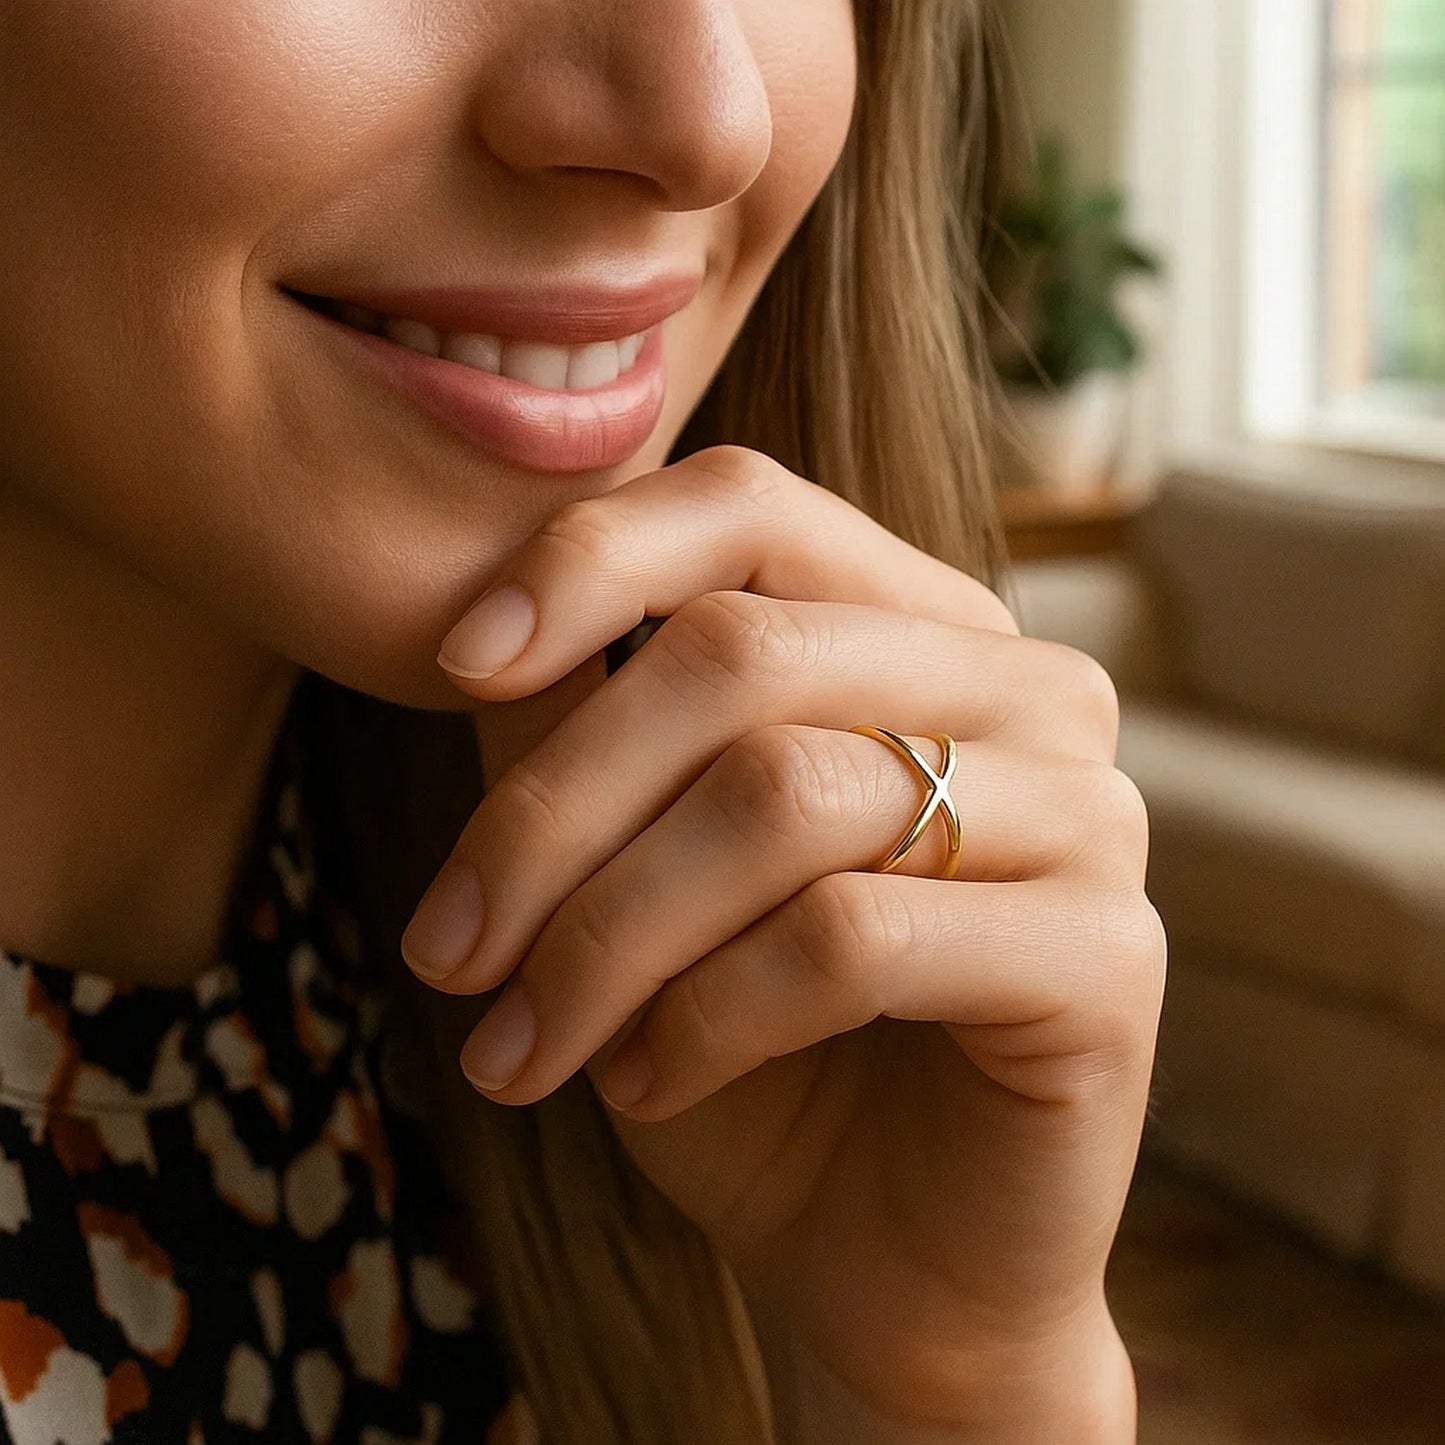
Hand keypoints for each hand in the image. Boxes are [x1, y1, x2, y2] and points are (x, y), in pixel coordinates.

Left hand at [401, 445, 1163, 1428]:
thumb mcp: (631, 870)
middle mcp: (1024, 689)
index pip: (751, 508)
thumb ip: (583, 733)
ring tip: (522, 1046)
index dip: (590, 562)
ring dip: (608, 936)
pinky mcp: (1108, 953)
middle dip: (555, 813)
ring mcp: (1089, 809)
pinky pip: (853, 938)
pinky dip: (708, 1017)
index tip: (454, 669)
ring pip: (783, 798)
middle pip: (741, 657)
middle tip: (447, 950)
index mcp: (917, 630)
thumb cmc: (745, 1047)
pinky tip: (648, 1084)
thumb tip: (489, 639)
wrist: (883, 1261)